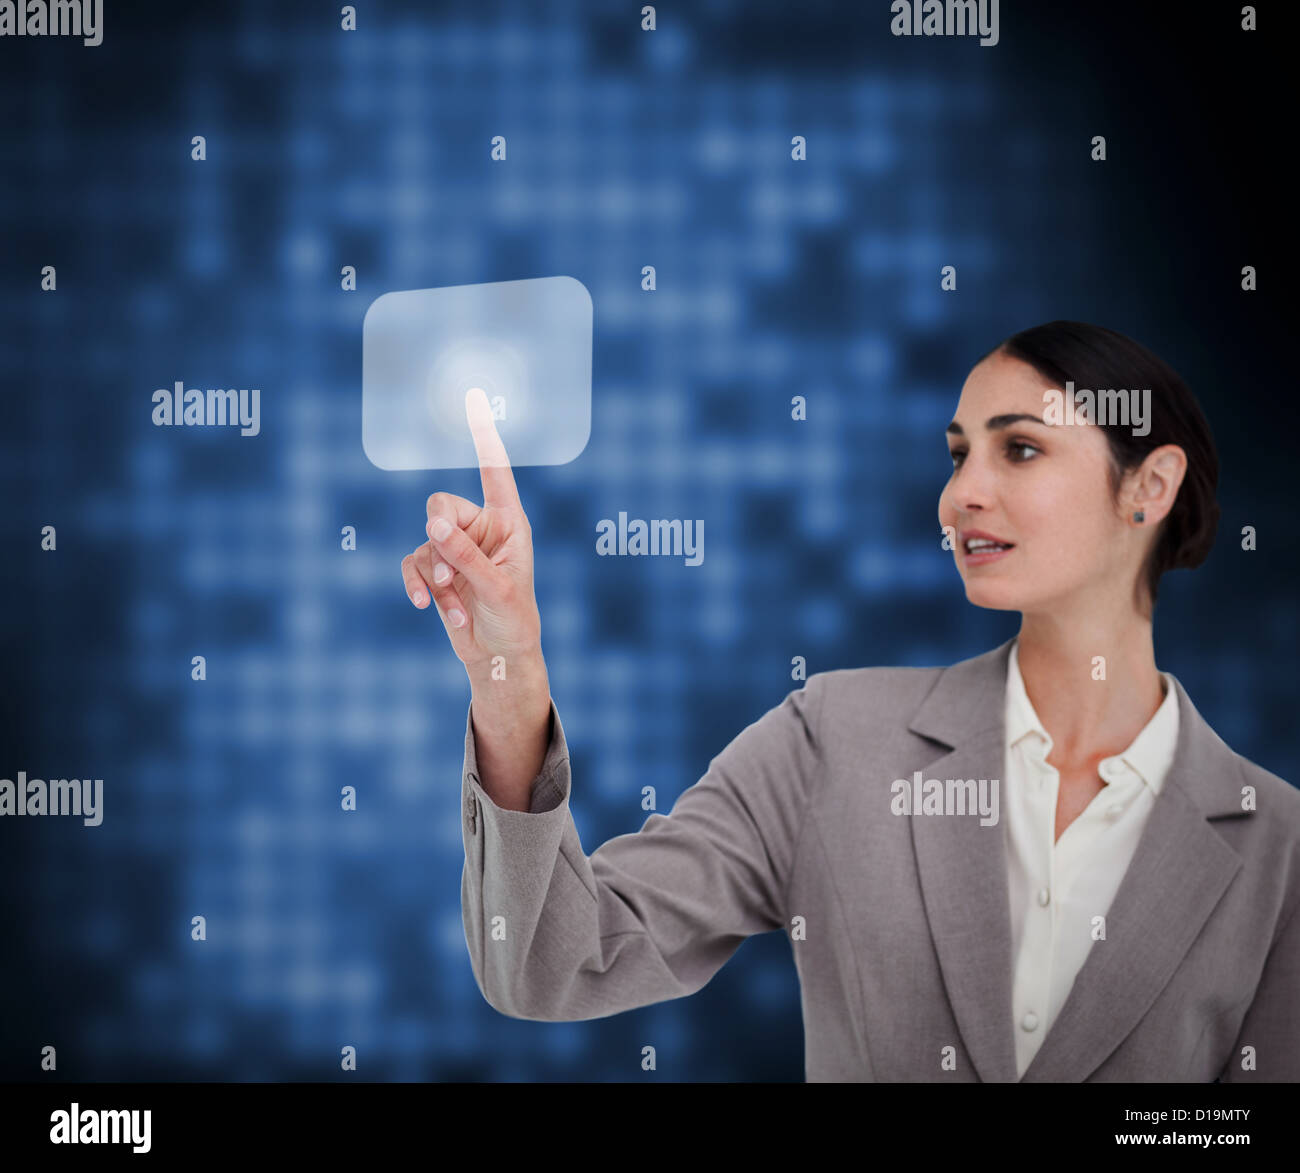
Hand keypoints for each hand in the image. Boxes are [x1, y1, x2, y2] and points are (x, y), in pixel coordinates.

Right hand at [400, 387, 541, 668]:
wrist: (499, 657)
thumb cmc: (512, 619)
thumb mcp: (495, 587)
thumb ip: (466, 555)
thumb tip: (432, 523)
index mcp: (509, 521)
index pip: (494, 469)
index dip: (483, 434)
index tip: (474, 395)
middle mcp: (482, 528)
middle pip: (441, 505)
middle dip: (440, 540)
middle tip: (452, 575)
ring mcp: (457, 548)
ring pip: (425, 541)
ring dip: (435, 575)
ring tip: (451, 603)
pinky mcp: (438, 570)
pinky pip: (414, 562)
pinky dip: (418, 584)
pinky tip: (428, 608)